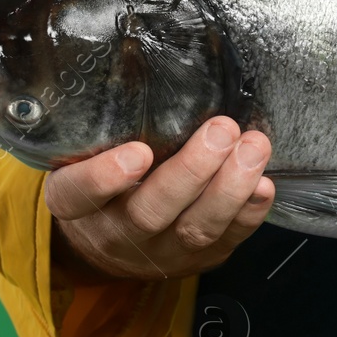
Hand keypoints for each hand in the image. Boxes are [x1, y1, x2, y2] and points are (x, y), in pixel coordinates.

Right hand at [45, 117, 275, 282]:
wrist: (110, 246)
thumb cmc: (101, 184)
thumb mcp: (81, 157)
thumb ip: (103, 131)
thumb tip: (154, 76)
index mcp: (74, 204)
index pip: (78, 194)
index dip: (104, 178)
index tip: (137, 152)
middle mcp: (114, 233)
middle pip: (149, 212)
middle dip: (191, 171)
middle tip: (221, 130)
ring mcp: (159, 252)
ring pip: (194, 229)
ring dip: (229, 188)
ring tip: (253, 148)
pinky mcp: (198, 260)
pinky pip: (226, 241)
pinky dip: (249, 213)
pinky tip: (263, 184)